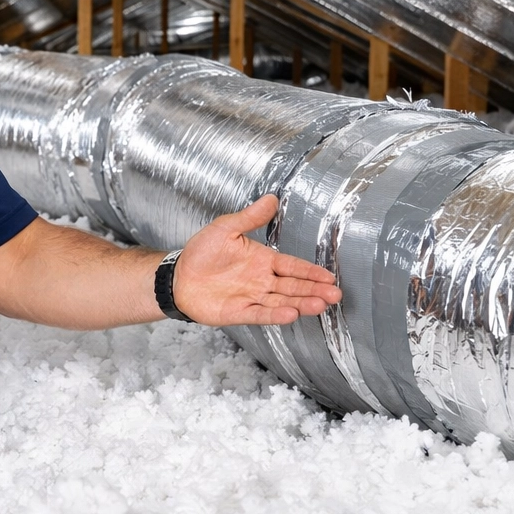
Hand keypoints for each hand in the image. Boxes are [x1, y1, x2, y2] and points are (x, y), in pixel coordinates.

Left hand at [172, 195, 340, 325]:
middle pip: (293, 286)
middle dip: (314, 290)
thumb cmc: (202, 252)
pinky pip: (259, 314)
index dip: (311, 272)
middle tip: (334, 294)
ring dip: (301, 303)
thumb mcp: (226, 228)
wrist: (178, 275)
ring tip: (320, 305)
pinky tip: (291, 314)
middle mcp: (261, 281)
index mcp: (263, 261)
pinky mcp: (239, 312)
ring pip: (281, 301)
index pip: (292, 266)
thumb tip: (271, 198)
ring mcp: (252, 297)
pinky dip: (275, 315)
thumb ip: (250, 217)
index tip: (329, 277)